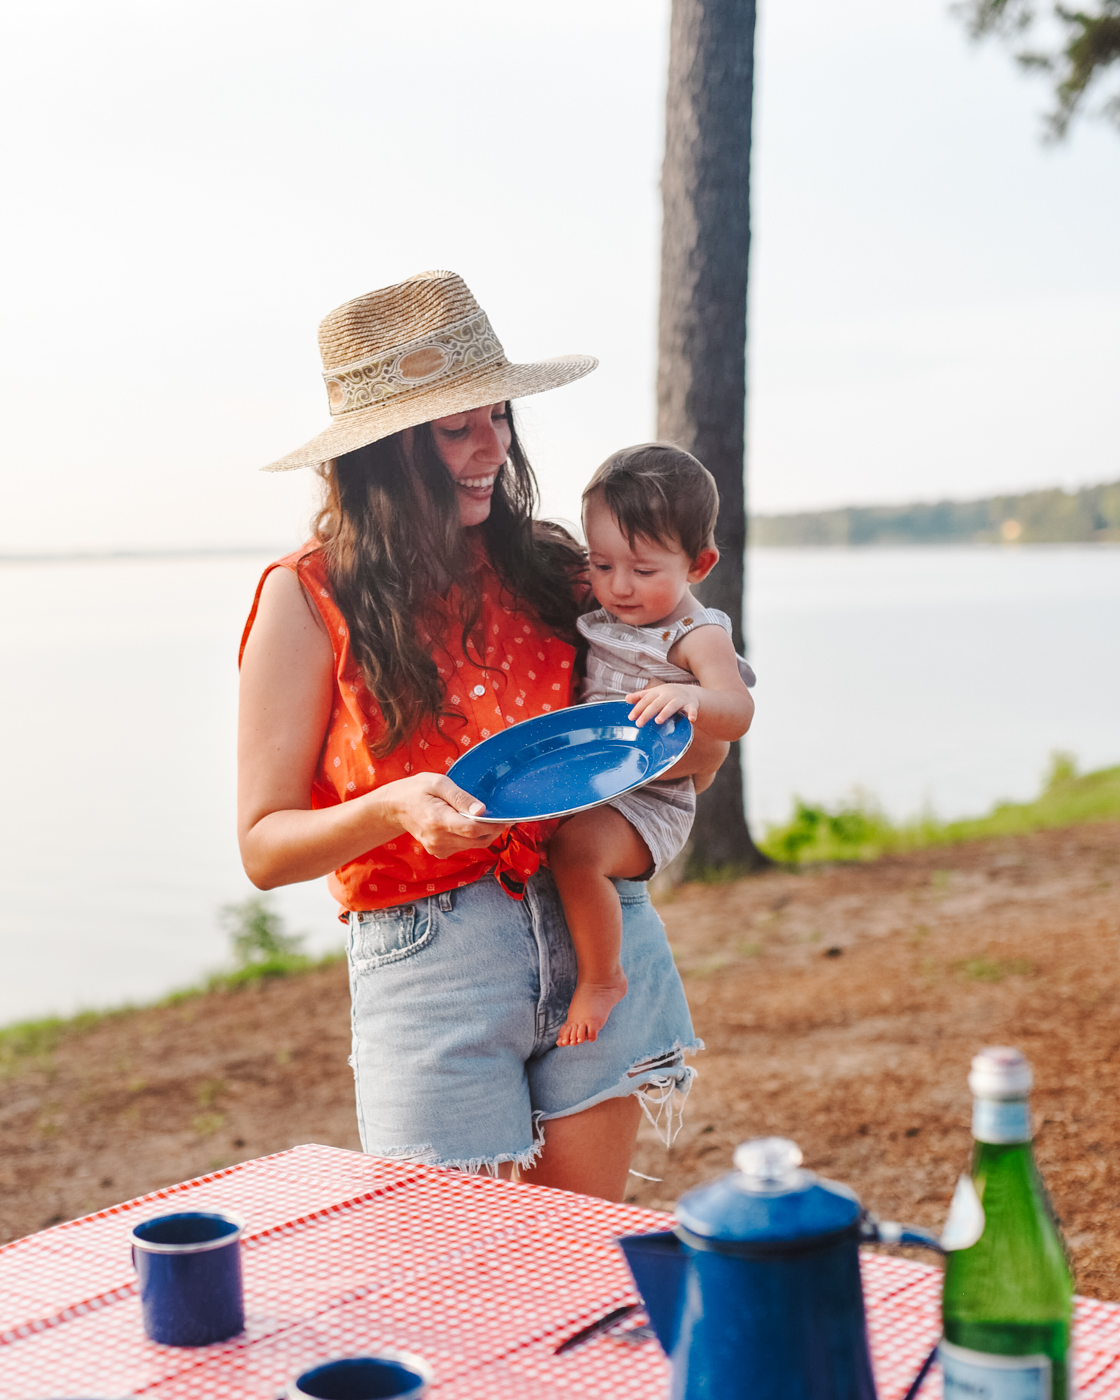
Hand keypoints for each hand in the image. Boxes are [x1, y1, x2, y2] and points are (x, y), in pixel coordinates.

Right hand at [385, 774, 508, 857]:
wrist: (395, 808)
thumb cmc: (416, 790)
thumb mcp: (438, 783)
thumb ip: (461, 797)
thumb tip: (482, 810)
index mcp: (438, 820)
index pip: (473, 830)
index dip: (494, 825)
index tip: (506, 817)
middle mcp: (438, 839)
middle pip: (477, 841)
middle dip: (493, 830)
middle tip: (501, 816)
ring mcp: (438, 848)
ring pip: (473, 846)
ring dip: (484, 834)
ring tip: (484, 818)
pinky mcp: (439, 852)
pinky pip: (464, 848)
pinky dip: (471, 839)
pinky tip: (467, 824)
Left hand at [625, 684, 698, 727]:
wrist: (689, 692)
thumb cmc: (667, 695)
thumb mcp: (654, 693)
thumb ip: (640, 696)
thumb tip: (626, 699)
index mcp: (658, 692)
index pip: (646, 700)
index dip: (638, 708)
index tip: (631, 717)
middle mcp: (668, 695)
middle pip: (656, 704)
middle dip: (647, 713)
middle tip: (639, 724)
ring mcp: (680, 700)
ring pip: (672, 706)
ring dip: (665, 712)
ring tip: (658, 720)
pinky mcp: (691, 705)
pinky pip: (692, 709)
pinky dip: (692, 714)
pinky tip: (691, 719)